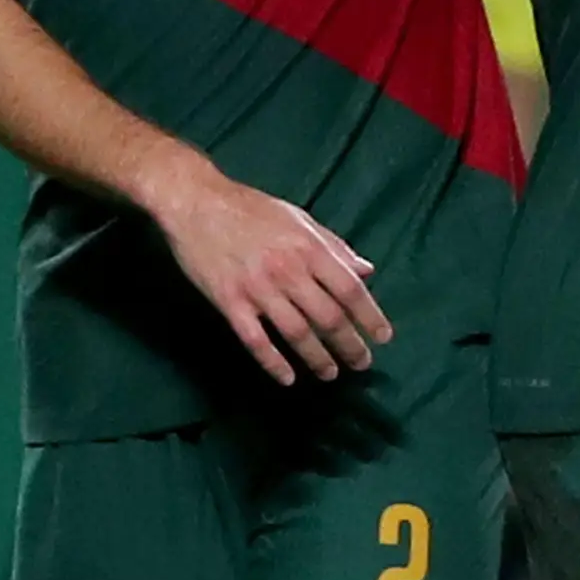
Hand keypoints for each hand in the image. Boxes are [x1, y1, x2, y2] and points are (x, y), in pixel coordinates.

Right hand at [141, 151, 390, 384]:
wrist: (196, 201)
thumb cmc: (251, 208)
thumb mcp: (299, 219)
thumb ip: (334, 247)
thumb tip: (367, 271)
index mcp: (309, 248)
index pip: (350, 290)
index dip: (370, 317)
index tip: (383, 338)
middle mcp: (288, 270)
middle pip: (328, 317)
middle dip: (349, 345)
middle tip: (361, 364)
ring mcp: (258, 288)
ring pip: (296, 333)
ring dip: (317, 359)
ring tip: (330, 374)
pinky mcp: (229, 301)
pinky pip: (255, 340)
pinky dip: (273, 363)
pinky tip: (288, 378)